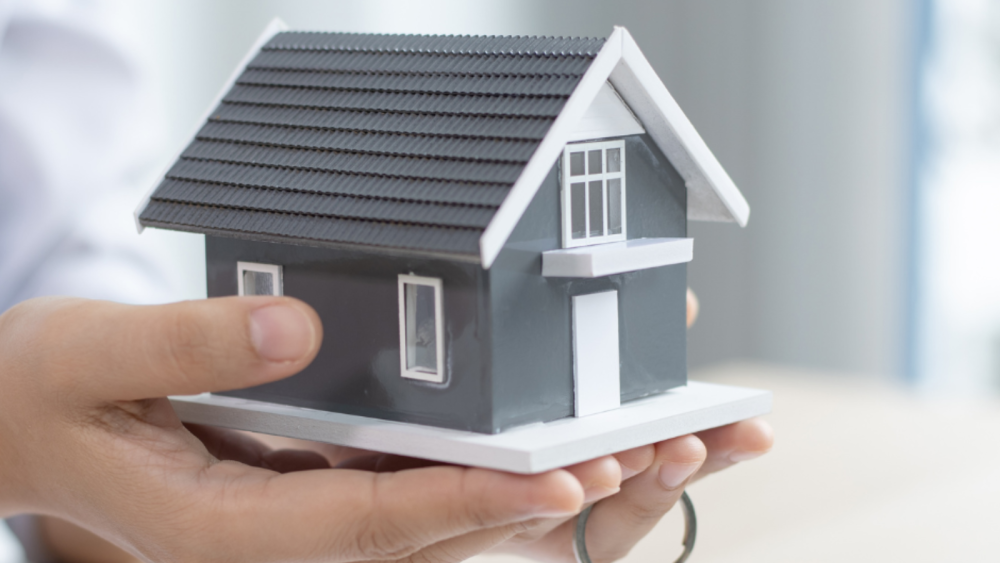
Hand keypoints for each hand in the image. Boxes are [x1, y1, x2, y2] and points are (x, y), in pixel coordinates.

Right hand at [0, 297, 586, 561]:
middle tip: (644, 456)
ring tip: (629, 444)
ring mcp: (302, 518)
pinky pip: (412, 484)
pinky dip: (483, 462)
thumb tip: (302, 332)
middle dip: (538, 502)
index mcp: (224, 532)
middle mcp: (280, 540)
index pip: (371, 524)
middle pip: (430, 534)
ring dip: (531, 485)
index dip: (471, 502)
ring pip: (435, 518)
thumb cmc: (46, 389)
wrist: (23, 415)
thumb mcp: (90, 353)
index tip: (562, 481)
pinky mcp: (314, 485)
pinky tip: (542, 430)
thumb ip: (188, 346)